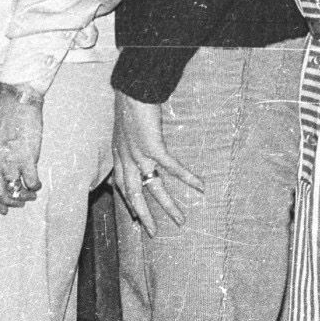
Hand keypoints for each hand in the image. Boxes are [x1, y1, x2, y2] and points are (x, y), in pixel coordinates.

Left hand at [0, 85, 47, 213]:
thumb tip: (3, 182)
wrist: (16, 101)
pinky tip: (37, 183)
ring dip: (25, 196)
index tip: (3, 209)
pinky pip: (31, 182)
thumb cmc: (4, 118)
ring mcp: (8, 161)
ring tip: (31, 194)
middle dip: (11, 203)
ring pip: (16, 191)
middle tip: (21, 203)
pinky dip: (35, 186)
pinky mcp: (26, 158)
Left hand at [112, 93, 204, 231]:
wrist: (132, 88)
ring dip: (168, 206)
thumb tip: (137, 142)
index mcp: (118, 154)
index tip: (136, 217)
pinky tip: (201, 187)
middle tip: (153, 232)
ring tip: (181, 219)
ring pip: (153, 188)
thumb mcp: (123, 125)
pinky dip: (187, 178)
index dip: (129, 203)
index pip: (121, 186)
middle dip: (144, 215)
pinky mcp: (153, 147)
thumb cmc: (130, 103)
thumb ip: (128, 139)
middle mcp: (125, 158)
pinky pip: (172, 168)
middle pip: (133, 195)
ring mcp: (138, 154)